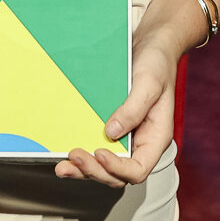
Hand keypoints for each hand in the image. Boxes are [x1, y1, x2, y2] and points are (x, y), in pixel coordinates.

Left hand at [55, 25, 180, 186]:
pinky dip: (82, 156)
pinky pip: (96, 149)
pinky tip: (65, 154)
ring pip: (104, 167)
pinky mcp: (110, 129)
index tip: (100, 153)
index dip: (117, 169)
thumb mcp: (149, 83)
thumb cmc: (157, 63)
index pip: (138, 169)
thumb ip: (134, 108)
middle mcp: (139, 143)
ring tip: (63, 165)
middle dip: (94, 170)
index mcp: (155, 137)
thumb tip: (111, 133)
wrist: (150, 46)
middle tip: (74, 156)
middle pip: (117, 174)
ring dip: (83, 169)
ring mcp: (124, 138)